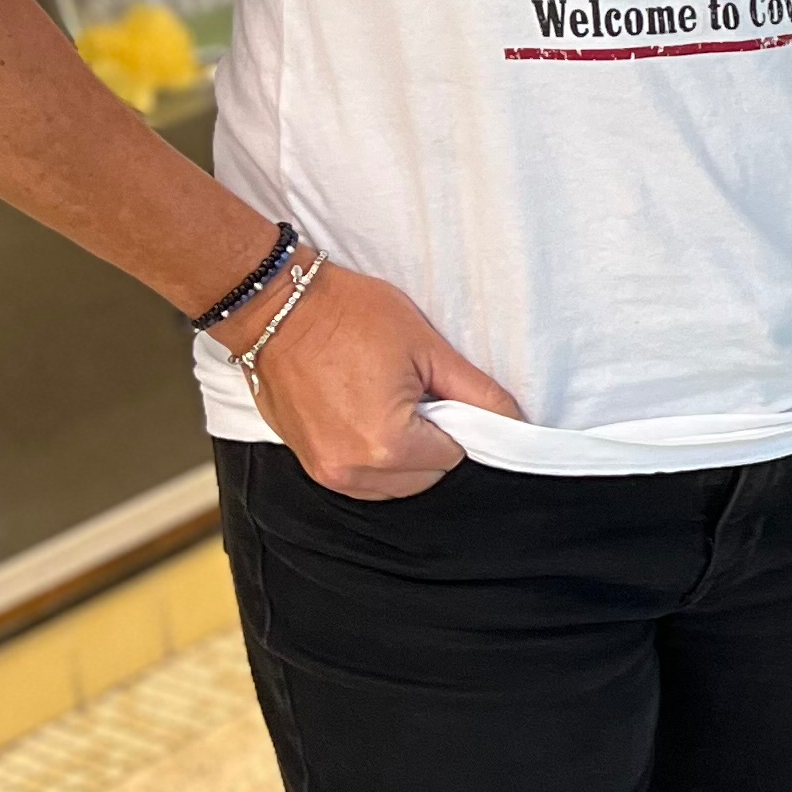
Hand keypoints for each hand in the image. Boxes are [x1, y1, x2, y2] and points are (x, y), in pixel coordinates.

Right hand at [234, 263, 523, 500]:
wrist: (277, 307)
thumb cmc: (349, 316)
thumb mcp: (427, 347)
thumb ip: (477, 392)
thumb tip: (514, 421)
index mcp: (387, 444)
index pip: (453, 457)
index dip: (456, 423)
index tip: (441, 392)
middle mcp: (352, 470)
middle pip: (424, 476)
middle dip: (431, 441)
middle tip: (415, 392)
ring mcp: (324, 471)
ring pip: (393, 484)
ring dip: (403, 453)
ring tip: (386, 399)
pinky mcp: (307, 463)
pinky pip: (360, 477)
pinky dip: (373, 456)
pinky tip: (365, 412)